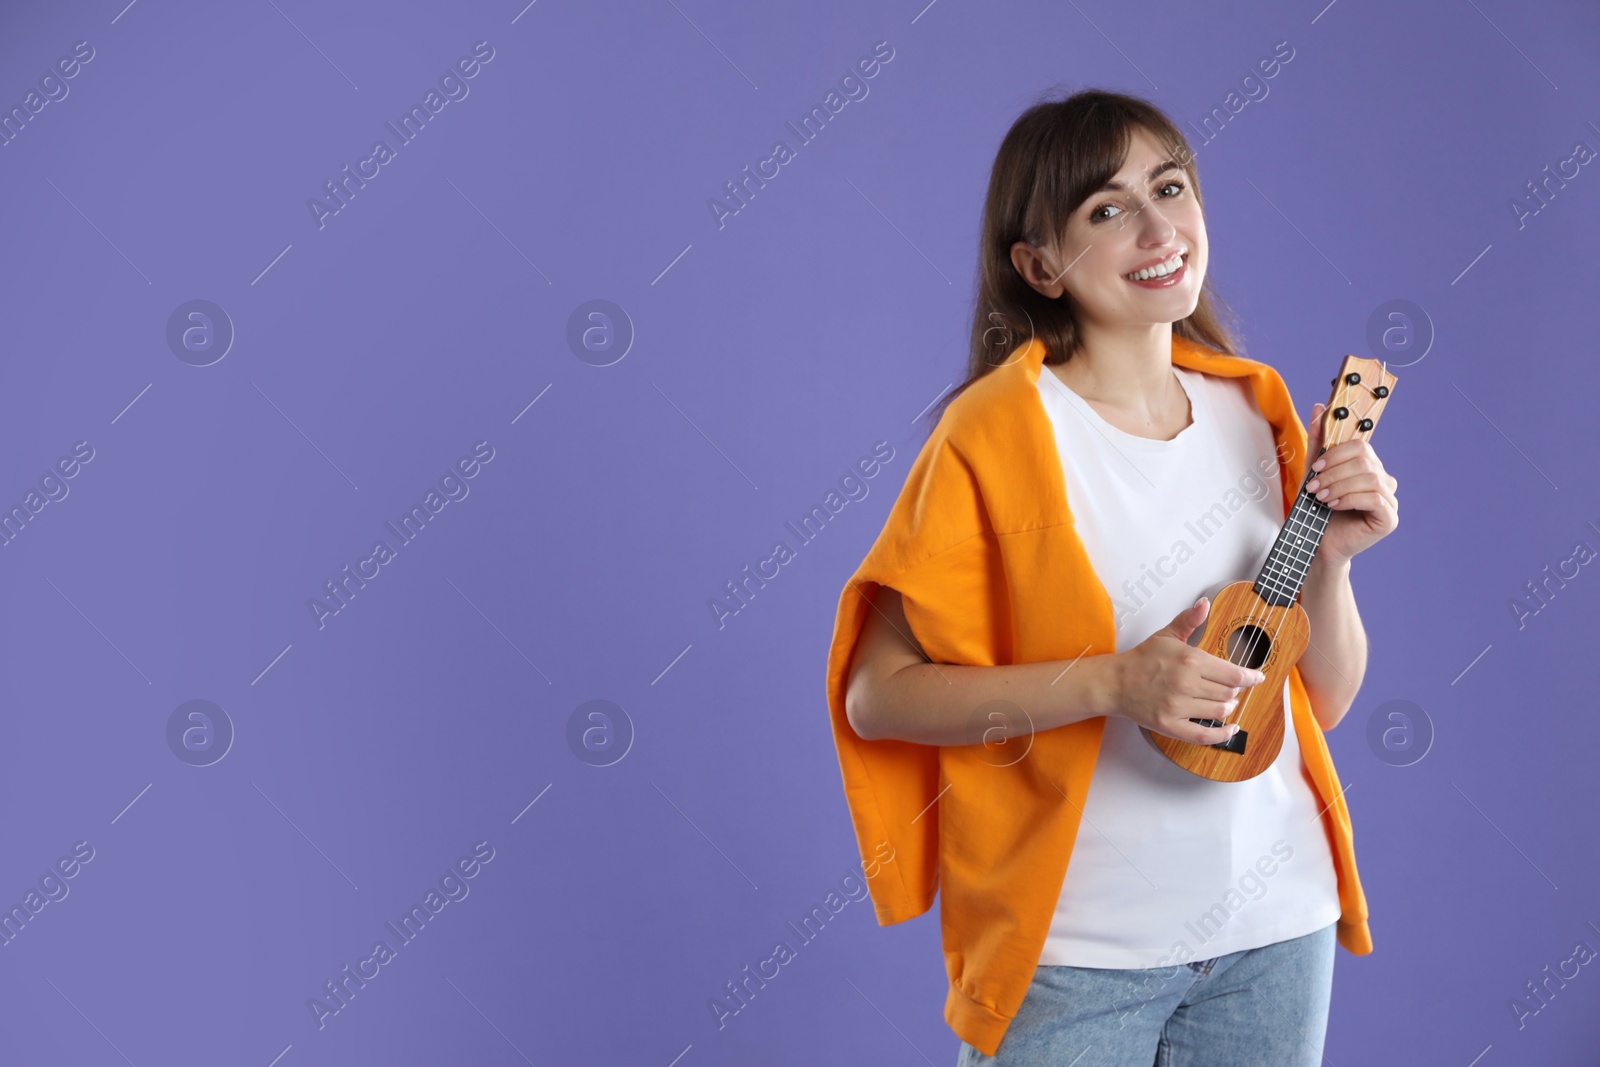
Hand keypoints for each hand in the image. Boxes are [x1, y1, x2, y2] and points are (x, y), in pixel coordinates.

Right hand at [1113, 597, 1266, 744]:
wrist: (1115, 682)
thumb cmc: (1142, 659)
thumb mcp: (1166, 635)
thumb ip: (1189, 620)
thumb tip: (1204, 603)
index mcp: (1190, 660)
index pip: (1233, 673)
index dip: (1250, 677)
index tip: (1257, 677)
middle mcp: (1186, 684)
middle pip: (1229, 692)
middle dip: (1234, 690)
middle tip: (1230, 687)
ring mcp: (1178, 706)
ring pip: (1220, 711)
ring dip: (1227, 707)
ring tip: (1224, 702)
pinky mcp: (1170, 725)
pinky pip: (1204, 735)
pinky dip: (1223, 735)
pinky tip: (1232, 730)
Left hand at [1304, 401, 1399, 565]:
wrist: (1316, 545)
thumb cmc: (1316, 510)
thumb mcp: (1314, 472)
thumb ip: (1319, 441)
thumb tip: (1319, 407)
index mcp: (1370, 467)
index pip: (1361, 446)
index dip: (1336, 453)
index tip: (1316, 467)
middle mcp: (1384, 481)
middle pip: (1364, 461)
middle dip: (1334, 472)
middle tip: (1315, 487)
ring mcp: (1390, 500)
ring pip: (1369, 479)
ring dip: (1339, 486)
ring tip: (1321, 498)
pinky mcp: (1390, 518)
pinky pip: (1375, 499)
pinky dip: (1350, 499)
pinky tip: (1334, 506)